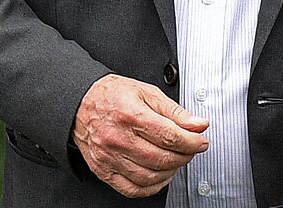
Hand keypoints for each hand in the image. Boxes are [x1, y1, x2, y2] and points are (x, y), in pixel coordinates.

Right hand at [72, 74, 208, 197]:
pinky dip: (151, 187)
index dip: (192, 142)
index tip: (201, 141)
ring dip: (170, 172)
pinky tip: (159, 176)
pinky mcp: (102, 170)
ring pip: (149, 177)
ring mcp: (109, 157)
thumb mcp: (148, 93)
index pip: (170, 136)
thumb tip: (198, 124)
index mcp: (131, 115)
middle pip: (161, 158)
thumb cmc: (113, 95)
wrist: (81, 102)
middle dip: (184, 157)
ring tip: (177, 160)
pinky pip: (131, 189)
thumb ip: (175, 111)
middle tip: (191, 149)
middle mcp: (118, 138)